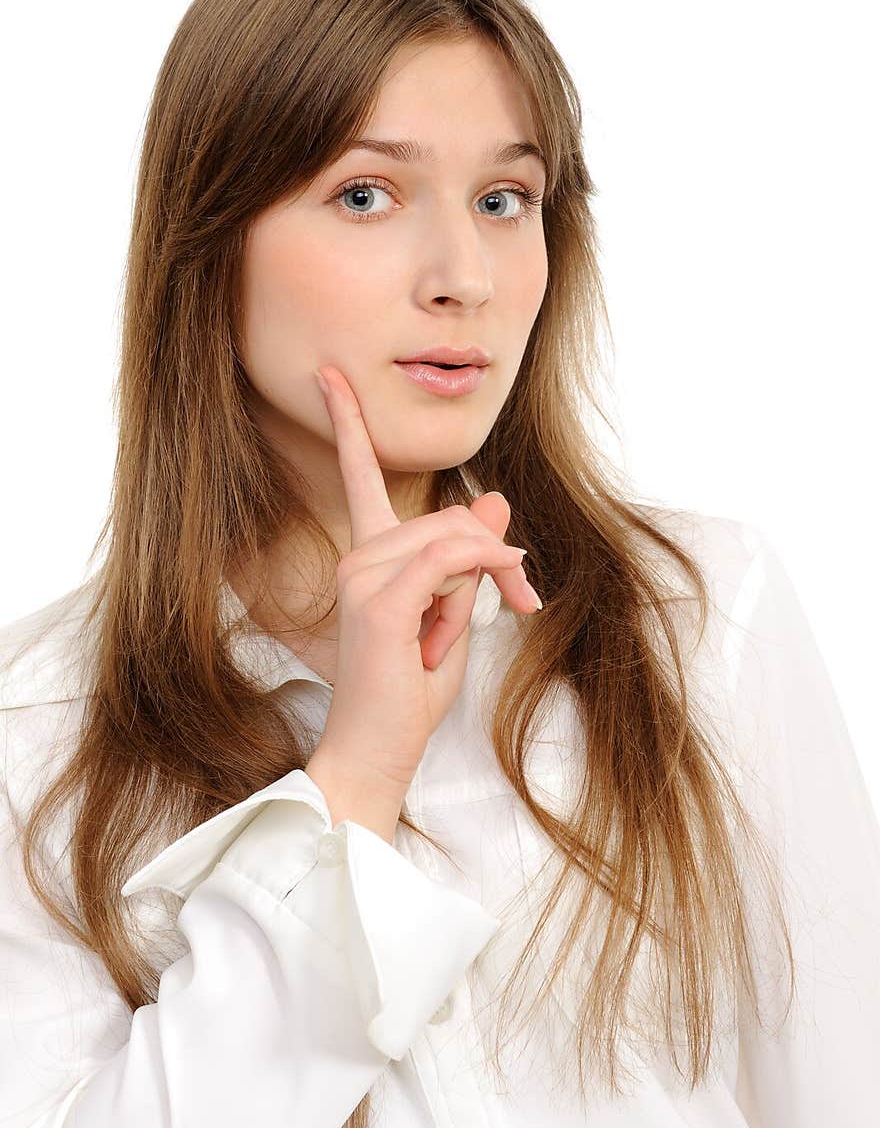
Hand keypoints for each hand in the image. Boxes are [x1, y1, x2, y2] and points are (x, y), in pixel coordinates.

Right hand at [310, 363, 540, 793]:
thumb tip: (493, 498)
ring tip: (459, 637)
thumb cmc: (409, 693)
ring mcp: (361, 575)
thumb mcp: (454, 614)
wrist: (376, 750)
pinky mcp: (378, 599)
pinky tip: (497, 599)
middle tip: (521, 599)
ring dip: (488, 581)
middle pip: (450, 516)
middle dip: (498, 556)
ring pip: (455, 536)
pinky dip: (482, 576)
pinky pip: (450, 559)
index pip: (359, 476)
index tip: (329, 376)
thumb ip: (469, 558)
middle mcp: (358, 556)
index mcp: (369, 556)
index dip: (348, 423)